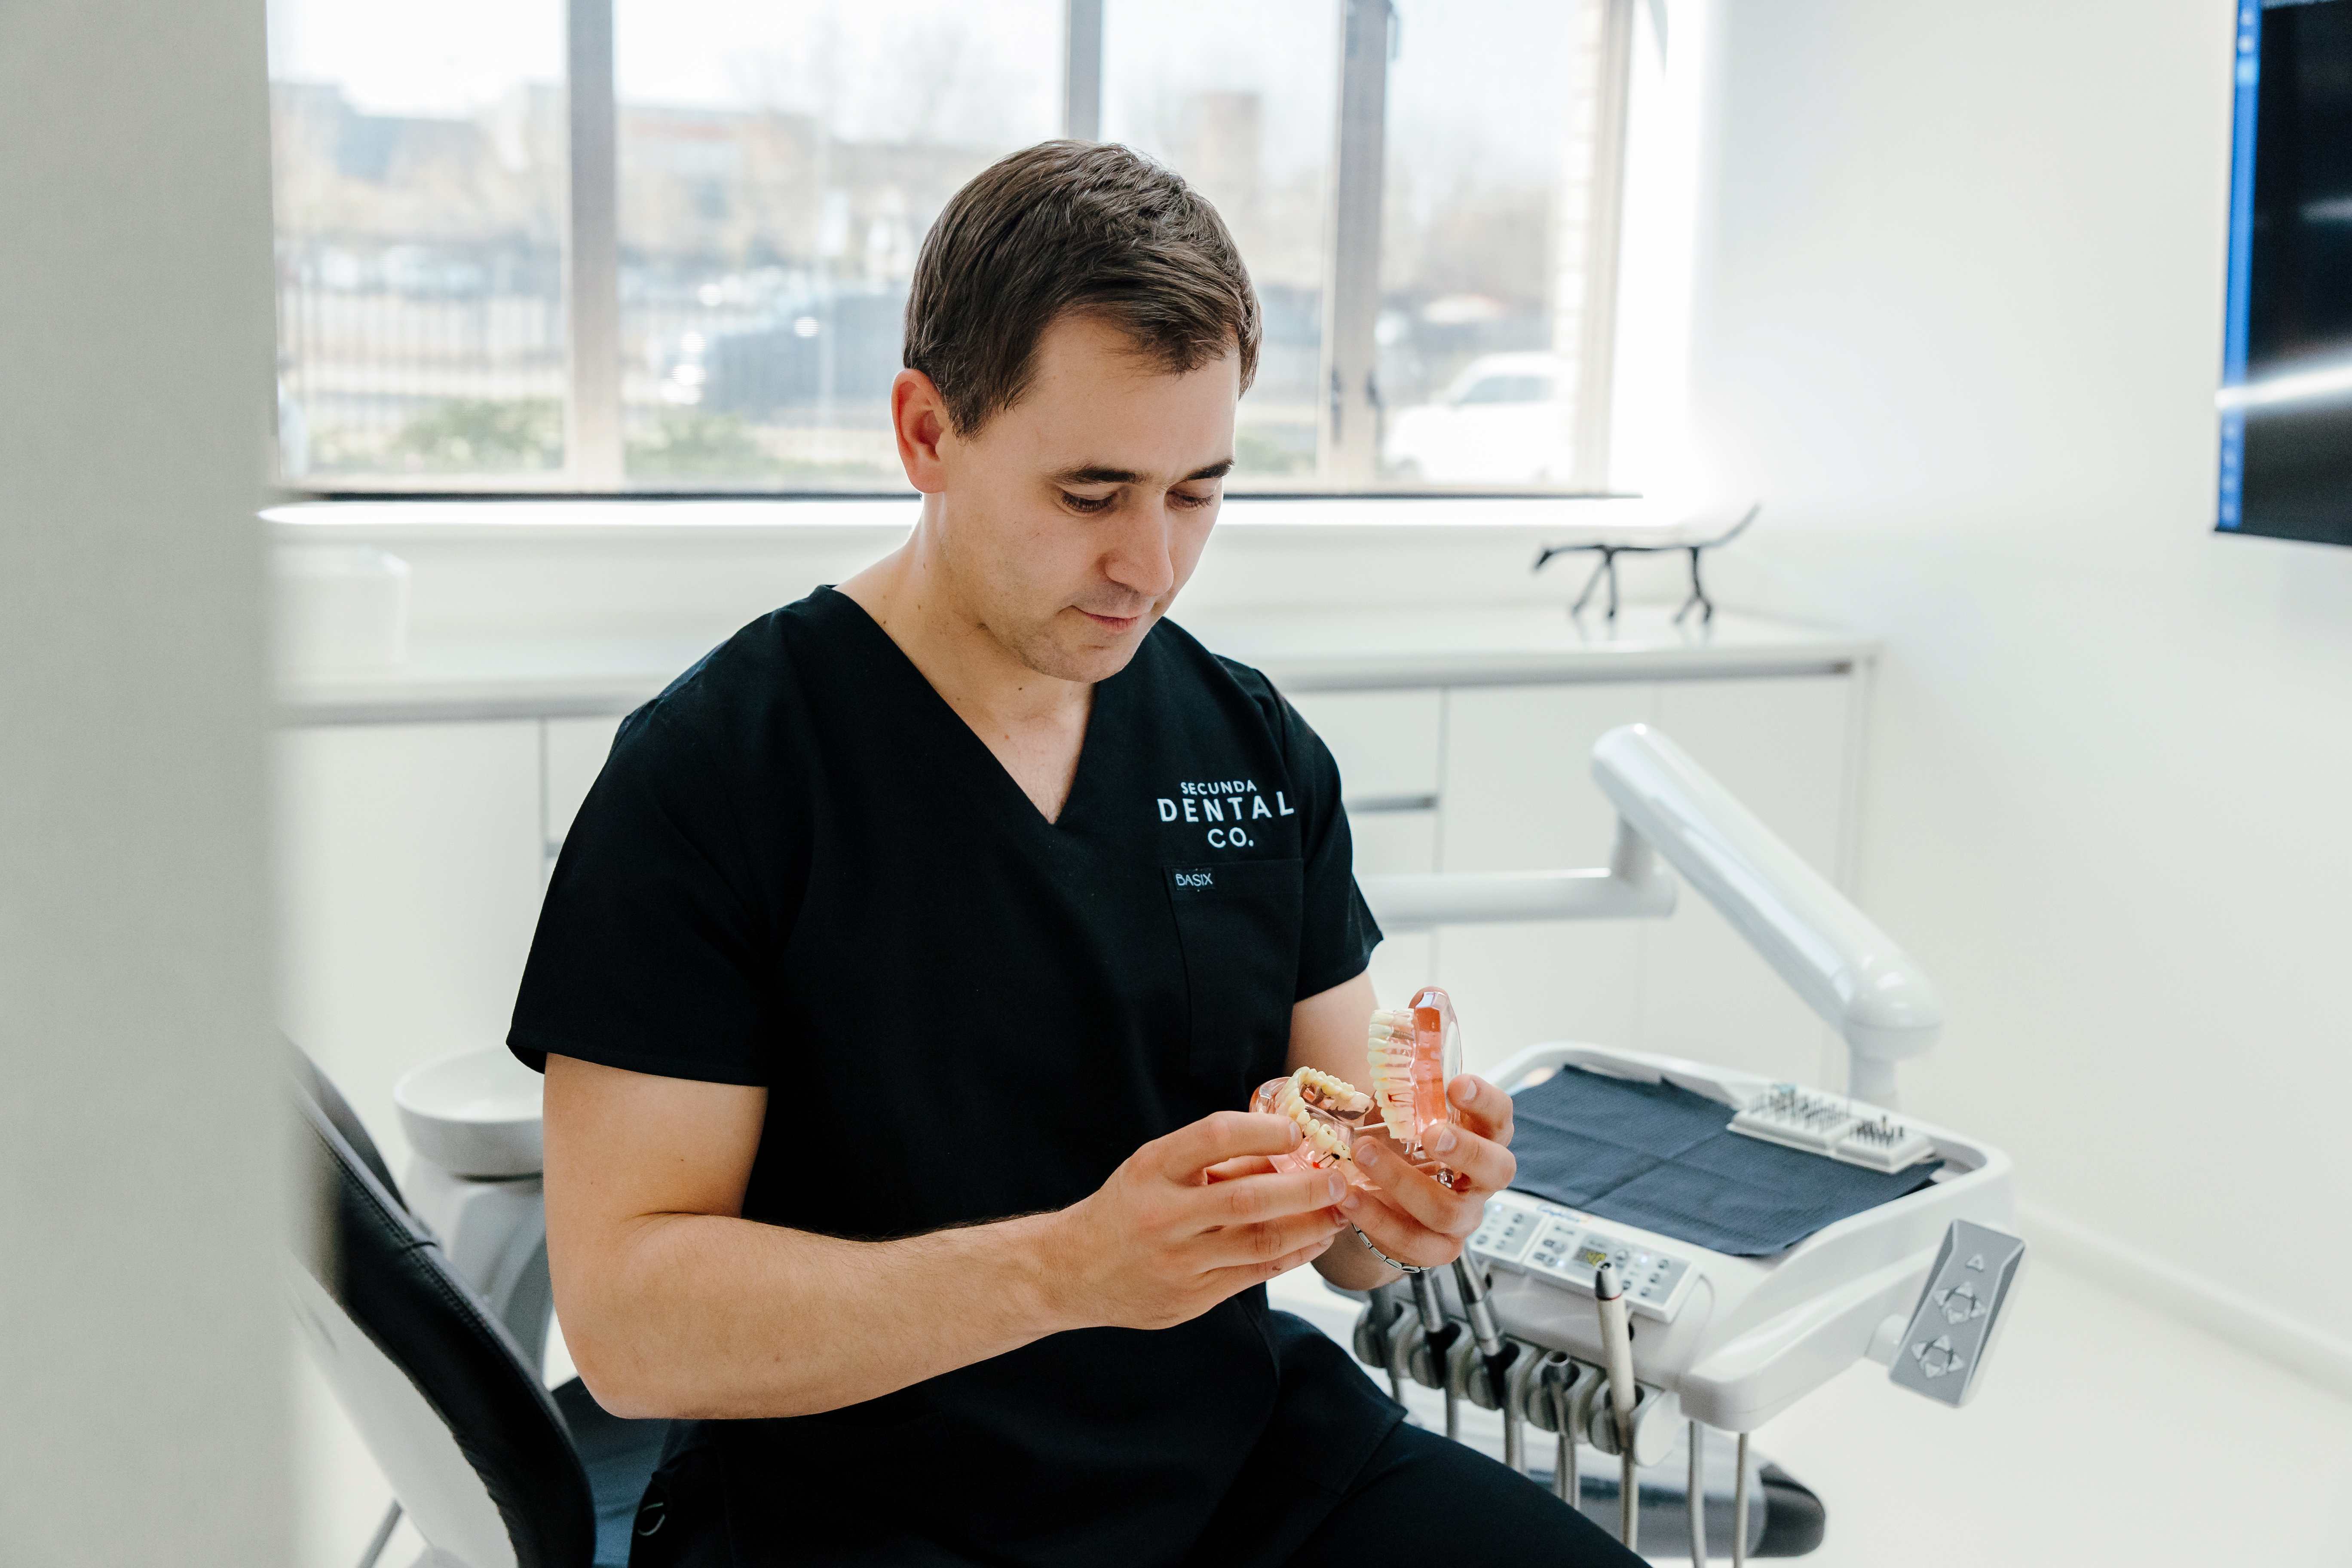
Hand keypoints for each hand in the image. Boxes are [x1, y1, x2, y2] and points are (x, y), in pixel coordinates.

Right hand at [1044, 1111, 1349, 1330]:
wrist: (1072, 1270)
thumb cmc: (1126, 1208)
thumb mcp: (1155, 1169)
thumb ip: (1214, 1162)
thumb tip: (1284, 1151)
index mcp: (1152, 1169)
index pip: (1215, 1137)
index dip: (1264, 1131)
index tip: (1298, 1132)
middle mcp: (1164, 1215)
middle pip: (1249, 1198)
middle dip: (1305, 1189)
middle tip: (1340, 1180)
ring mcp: (1178, 1262)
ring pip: (1260, 1243)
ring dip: (1310, 1227)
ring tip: (1339, 1212)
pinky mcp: (1191, 1298)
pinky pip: (1254, 1275)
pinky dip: (1292, 1257)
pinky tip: (1314, 1241)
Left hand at [1339, 1074, 1515, 1272]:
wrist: (1386, 1197)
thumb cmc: (1403, 1140)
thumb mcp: (1407, 1106)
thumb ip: (1410, 1071)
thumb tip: (1410, 1016)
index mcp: (1482, 1136)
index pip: (1500, 1116)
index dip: (1485, 1100)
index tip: (1457, 1083)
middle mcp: (1482, 1179)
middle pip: (1496, 1168)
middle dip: (1465, 1150)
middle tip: (1431, 1133)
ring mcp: (1464, 1217)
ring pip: (1448, 1210)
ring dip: (1402, 1182)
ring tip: (1362, 1154)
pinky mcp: (1437, 1248)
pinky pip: (1414, 1242)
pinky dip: (1377, 1220)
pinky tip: (1348, 1198)